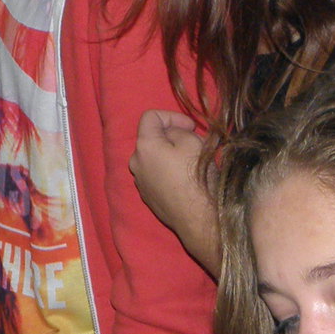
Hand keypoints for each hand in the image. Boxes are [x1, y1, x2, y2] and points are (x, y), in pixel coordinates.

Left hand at [130, 111, 218, 273]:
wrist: (198, 217)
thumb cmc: (196, 177)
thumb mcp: (193, 142)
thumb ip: (178, 131)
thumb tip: (172, 134)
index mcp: (144, 146)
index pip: (150, 116)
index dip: (172, 116)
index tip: (191, 127)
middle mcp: (136, 162)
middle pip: (151, 138)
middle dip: (172, 135)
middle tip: (194, 142)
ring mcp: (140, 181)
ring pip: (154, 157)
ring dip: (170, 153)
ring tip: (191, 161)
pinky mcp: (148, 196)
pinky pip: (156, 174)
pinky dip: (167, 169)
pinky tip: (185, 179)